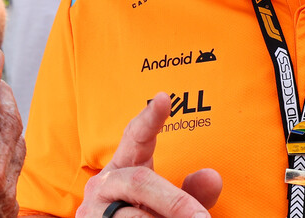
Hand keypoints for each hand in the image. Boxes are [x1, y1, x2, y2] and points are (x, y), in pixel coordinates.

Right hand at [77, 92, 220, 217]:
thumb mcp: (167, 207)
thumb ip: (190, 194)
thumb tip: (212, 176)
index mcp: (123, 169)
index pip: (134, 137)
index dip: (149, 118)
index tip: (164, 98)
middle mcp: (103, 184)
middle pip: (139, 181)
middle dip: (174, 202)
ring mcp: (92, 208)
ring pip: (134, 214)